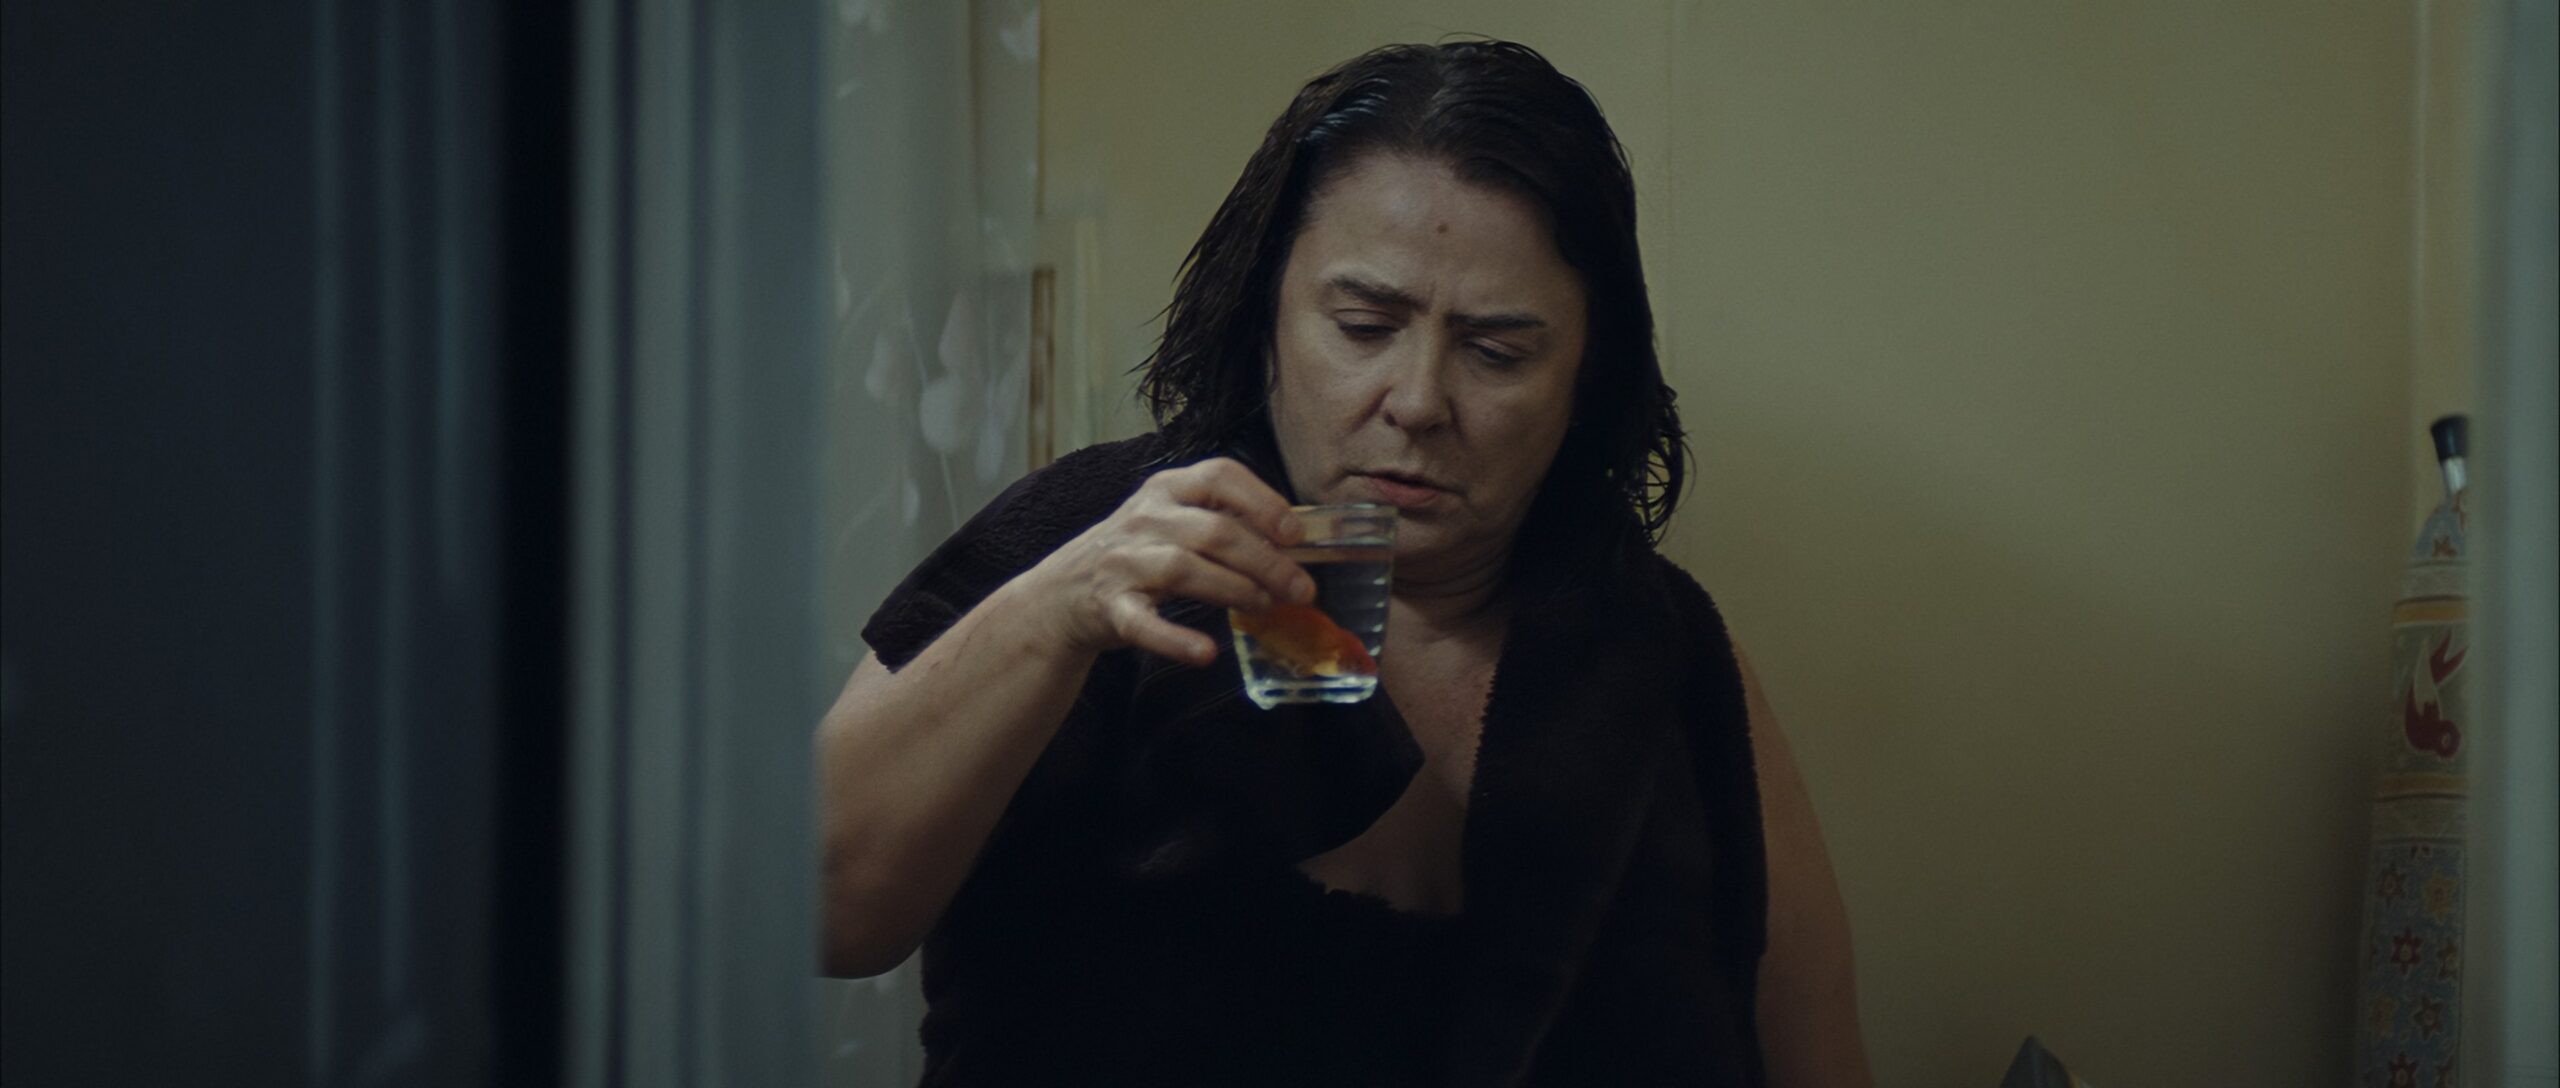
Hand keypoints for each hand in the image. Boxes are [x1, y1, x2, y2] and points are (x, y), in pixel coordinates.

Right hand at [1022, 458, 1315, 665]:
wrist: (1064, 591)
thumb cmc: (1138, 553)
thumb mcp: (1174, 521)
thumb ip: (1224, 522)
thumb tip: (1295, 544)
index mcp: (1167, 488)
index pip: (1219, 476)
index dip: (1263, 502)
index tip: (1295, 534)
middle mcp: (1144, 518)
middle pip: (1214, 531)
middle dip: (1266, 561)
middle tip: (1301, 589)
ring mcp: (1124, 561)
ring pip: (1185, 569)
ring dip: (1236, 589)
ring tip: (1267, 607)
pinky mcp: (1110, 607)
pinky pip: (1144, 622)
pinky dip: (1176, 640)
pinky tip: (1207, 653)